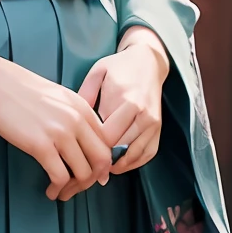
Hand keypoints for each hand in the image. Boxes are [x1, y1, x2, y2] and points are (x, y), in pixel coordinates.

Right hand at [0, 55, 113, 200]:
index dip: (103, 165)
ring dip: (74, 189)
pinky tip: (50, 191)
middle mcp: (77, 121)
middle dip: (93, 180)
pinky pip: (59, 176)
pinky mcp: (40, 145)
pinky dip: (57, 188)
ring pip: (83, 173)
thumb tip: (85, 145)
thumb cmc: (25, 91)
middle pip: (101, 161)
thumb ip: (78, 118)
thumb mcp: (61, 98)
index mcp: (84, 109)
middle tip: (79, 187)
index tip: (94, 175)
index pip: (107, 143)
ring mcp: (60, 133)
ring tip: (63, 192)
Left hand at [78, 27, 168, 174]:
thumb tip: (73, 120)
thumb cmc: (119, 67)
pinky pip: (147, 154)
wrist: (149, 62)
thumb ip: (85, 95)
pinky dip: (133, 163)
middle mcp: (143, 116)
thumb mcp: (98, 73)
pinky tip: (118, 165)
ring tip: (98, 170)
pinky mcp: (159, 130)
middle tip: (83, 169)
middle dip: (101, 161)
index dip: (91, 147)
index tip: (77, 152)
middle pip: (120, 149)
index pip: (107, 137)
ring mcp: (153, 125)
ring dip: (116, 166)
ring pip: (133, 156)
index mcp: (128, 102)